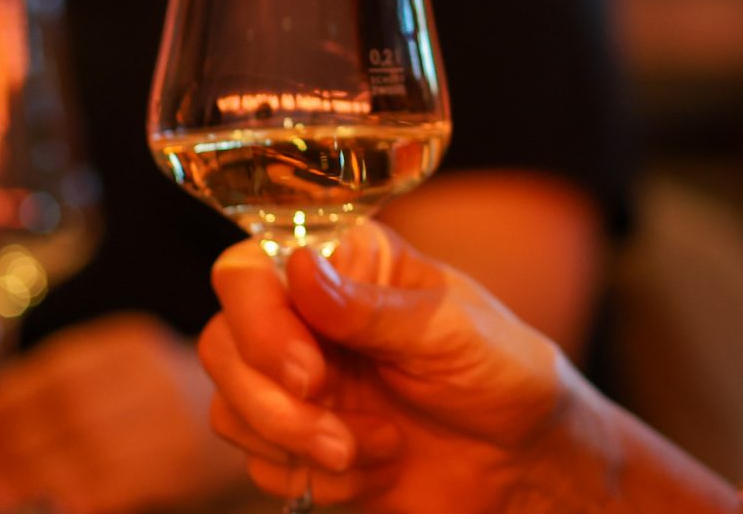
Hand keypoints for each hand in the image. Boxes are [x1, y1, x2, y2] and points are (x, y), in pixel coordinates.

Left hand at [0, 312, 247, 513]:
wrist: (256, 410)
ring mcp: (169, 420)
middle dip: (7, 443)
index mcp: (129, 345)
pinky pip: (109, 485)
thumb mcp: (119, 373)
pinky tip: (45, 502)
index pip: (55, 369)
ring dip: (24, 476)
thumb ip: (61, 391)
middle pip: (66, 408)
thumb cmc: (165, 400)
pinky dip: (68, 497)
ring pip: (82, 449)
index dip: (1, 400)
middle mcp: (151, 375)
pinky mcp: (178, 466)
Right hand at [199, 220, 614, 512]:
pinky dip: (313, 477)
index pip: (249, 273)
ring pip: (230, 409)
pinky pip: (260, 464)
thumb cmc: (501, 372)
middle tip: (340, 435)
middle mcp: (306, 316)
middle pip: (221, 345)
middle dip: (273, 402)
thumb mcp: (449, 331)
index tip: (309, 372)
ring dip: (298, 444)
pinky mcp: (296, 441)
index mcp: (345, 264)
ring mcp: (296, 380)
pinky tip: (375, 468)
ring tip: (378, 446)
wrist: (521, 459)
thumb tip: (298, 266)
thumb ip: (371, 308)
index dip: (259, 323)